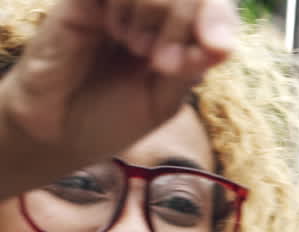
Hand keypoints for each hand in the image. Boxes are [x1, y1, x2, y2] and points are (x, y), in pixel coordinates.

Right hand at [0, 0, 236, 193]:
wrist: (57, 133)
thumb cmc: (112, 118)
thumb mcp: (164, 99)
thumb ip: (192, 67)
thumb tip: (223, 45)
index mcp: (176, 33)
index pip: (212, 4)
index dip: (220, 17)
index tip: (217, 50)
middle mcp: (148, 11)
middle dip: (188, 22)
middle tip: (166, 63)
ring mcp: (114, 3)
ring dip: (160, 13)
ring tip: (140, 51)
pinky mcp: (82, 2)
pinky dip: (130, 3)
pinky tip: (121, 33)